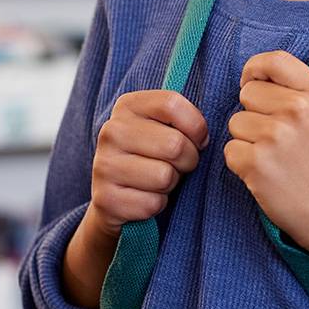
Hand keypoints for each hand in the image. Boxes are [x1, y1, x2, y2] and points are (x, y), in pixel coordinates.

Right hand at [88, 89, 208, 238]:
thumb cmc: (151, 156)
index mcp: (127, 105)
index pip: (172, 103)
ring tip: (159, 180)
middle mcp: (111, 131)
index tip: (196, 139)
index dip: (195, 125)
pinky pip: (153, 203)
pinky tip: (145, 197)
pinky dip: (158, 205)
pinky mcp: (106, 199)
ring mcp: (104, 165)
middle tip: (178, 164)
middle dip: (188, 160)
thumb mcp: (164, 127)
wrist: (115, 198)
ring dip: (171, 183)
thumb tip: (204, 137)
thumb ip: (183, 119)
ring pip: (165, 176)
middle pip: (175, 144)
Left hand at [224, 50, 308, 253]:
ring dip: (248, 140)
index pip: (275, 60)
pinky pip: (230, 150)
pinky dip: (242, 163)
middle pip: (248, 93)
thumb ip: (297, 89)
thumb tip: (254, 75)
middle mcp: (298, 110)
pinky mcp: (256, 163)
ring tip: (275, 158)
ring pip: (236, 123)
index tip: (253, 83)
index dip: (255, 69)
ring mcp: (276, 137)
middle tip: (279, 138)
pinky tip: (266, 173)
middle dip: (254, 113)